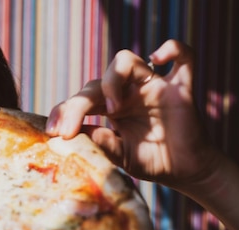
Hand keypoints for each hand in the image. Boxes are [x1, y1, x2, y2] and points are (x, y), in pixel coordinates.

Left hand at [46, 39, 220, 191]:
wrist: (184, 172)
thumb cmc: (150, 162)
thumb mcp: (119, 157)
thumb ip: (100, 144)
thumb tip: (73, 135)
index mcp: (110, 107)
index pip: (80, 100)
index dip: (63, 112)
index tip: (53, 133)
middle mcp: (128, 93)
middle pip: (96, 83)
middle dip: (77, 106)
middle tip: (67, 131)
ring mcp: (152, 87)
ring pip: (125, 61)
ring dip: (112, 80)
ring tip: (112, 109)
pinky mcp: (181, 88)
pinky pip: (183, 56)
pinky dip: (173, 48)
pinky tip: (158, 58)